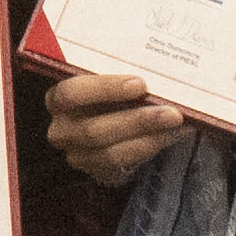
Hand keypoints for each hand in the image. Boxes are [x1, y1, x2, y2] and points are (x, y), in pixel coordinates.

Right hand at [37, 65, 187, 185]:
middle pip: (94, 130)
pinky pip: (125, 166)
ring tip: (177, 126)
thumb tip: (152, 64)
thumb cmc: (110, 90)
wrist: (113, 118)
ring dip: (149, 139)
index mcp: (57, 99)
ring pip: (112, 154)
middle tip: (172, 113)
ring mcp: (78, 155)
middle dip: (137, 121)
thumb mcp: (106, 76)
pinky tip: (174, 135)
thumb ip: (118, 69)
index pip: (71, 94)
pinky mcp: (98, 172)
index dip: (105, 89)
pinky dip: (153, 149)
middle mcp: (62, 130)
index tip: (140, 84)